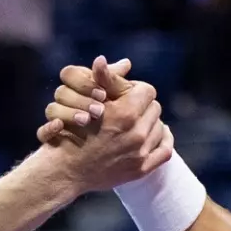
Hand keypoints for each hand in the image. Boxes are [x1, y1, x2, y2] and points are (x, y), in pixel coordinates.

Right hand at [41, 58, 172, 192]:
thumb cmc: (72, 132)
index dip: (135, 89)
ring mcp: (140, 153)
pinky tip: (156, 134)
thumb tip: (118, 61)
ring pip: (160, 127)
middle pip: (154, 107)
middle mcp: (136, 133)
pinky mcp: (141, 169)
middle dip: (142, 106)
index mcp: (125, 113)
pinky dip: (163, 139)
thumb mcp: (87, 102)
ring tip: (136, 124)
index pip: (147, 90)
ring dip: (149, 123)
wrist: (65, 169)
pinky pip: (166, 150)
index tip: (126, 94)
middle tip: (129, 109)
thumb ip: (106, 81)